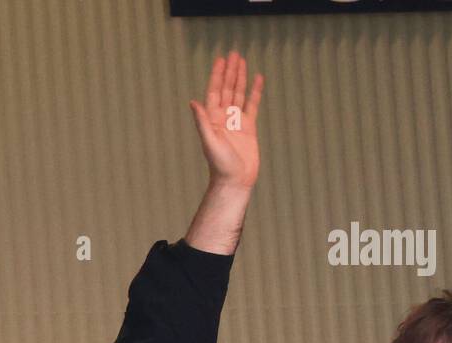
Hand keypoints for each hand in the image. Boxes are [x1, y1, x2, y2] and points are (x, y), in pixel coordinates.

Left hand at [189, 52, 262, 190]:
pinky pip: (253, 105)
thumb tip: (193, 102)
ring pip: (239, 94)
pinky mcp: (249, 127)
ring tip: (242, 60)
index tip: (221, 60)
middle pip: (227, 89)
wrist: (235, 180)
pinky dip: (255, 92)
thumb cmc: (220, 165)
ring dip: (240, 77)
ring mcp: (236, 121)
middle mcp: (223, 117)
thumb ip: (202, 122)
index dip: (217, 76)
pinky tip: (258, 79)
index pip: (215, 91)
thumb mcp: (209, 142)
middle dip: (230, 71)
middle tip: (233, 53)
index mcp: (212, 119)